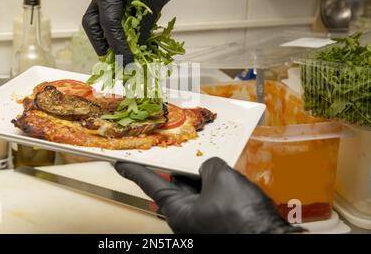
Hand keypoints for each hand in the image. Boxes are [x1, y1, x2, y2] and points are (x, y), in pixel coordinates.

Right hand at [82, 0, 212, 64]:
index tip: (125, 61)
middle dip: (102, 43)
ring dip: (112, 39)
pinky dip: (124, 32)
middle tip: (114, 61)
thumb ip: (143, 23)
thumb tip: (136, 48)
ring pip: (105, 21)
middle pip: (94, 21)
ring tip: (123, 57)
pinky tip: (133, 44)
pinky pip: (120, 18)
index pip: (107, 20)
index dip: (116, 44)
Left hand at [115, 158, 304, 233]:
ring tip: (214, 164)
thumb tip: (210, 168)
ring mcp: (203, 222)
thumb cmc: (241, 217)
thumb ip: (209, 166)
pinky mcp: (219, 223)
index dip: (134, 171)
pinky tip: (228, 178)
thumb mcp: (221, 179)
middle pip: (175, 185)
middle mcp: (186, 219)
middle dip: (181, 168)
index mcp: (177, 211)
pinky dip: (217, 186)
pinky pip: (212, 199)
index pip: (150, 184)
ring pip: (197, 191)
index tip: (120, 164)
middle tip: (179, 151)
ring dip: (204, 177)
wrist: (270, 239)